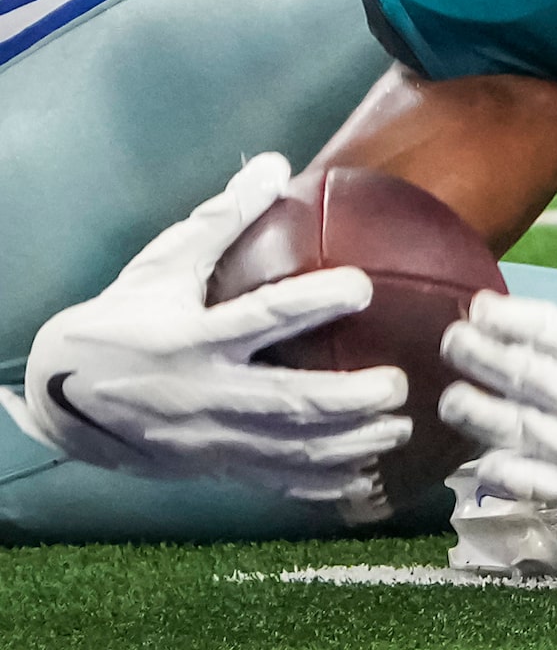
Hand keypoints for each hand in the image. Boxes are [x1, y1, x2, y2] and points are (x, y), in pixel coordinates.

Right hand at [0, 154, 408, 502]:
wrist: (64, 397)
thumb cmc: (124, 319)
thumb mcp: (162, 266)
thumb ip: (221, 221)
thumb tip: (276, 165)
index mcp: (188, 338)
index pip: (258, 319)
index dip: (311, 302)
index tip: (362, 286)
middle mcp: (200, 393)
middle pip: (284, 402)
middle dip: (346, 398)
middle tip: (396, 384)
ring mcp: (209, 438)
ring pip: (288, 450)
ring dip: (349, 444)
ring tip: (400, 428)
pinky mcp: (214, 466)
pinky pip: (276, 480)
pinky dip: (324, 484)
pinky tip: (369, 478)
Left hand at [441, 156, 556, 520]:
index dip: (510, 320)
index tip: (479, 307)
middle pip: (536, 380)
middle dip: (485, 359)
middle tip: (452, 340)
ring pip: (530, 433)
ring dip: (482, 413)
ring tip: (454, 395)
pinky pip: (539, 487)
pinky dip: (507, 472)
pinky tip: (483, 454)